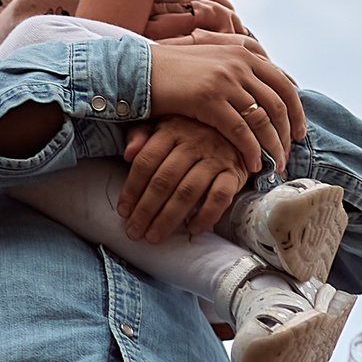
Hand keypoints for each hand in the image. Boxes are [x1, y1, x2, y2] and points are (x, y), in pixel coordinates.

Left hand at [118, 118, 244, 241]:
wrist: (238, 130)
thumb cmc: (192, 132)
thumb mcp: (164, 125)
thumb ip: (141, 136)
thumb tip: (127, 153)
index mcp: (171, 129)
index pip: (146, 161)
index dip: (132, 189)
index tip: (123, 211)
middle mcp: (193, 141)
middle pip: (164, 180)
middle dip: (146, 210)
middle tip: (135, 231)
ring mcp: (215, 157)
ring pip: (188, 191)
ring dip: (169, 218)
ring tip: (155, 236)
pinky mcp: (234, 172)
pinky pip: (220, 196)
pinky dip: (206, 215)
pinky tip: (192, 229)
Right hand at [146, 35, 304, 174]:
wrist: (140, 71)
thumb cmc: (175, 72)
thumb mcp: (214, 62)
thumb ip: (240, 71)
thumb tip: (269, 90)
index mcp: (244, 53)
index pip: (284, 84)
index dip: (296, 111)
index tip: (299, 132)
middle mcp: (239, 63)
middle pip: (279, 104)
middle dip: (287, 134)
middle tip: (288, 155)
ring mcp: (225, 79)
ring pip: (262, 119)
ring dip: (273, 146)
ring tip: (275, 165)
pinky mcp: (209, 99)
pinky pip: (240, 131)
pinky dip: (251, 151)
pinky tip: (253, 165)